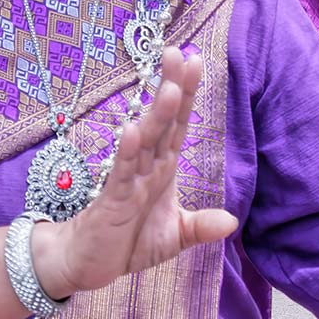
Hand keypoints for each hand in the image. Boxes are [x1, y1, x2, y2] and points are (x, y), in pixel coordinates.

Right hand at [33, 49, 237, 299]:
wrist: (87, 264)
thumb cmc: (128, 244)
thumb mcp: (174, 237)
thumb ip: (200, 226)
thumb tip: (231, 221)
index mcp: (163, 169)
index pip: (179, 126)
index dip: (187, 96)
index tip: (196, 62)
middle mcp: (147, 167)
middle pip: (162, 122)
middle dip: (171, 88)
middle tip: (178, 53)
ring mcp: (129, 180)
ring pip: (145, 142)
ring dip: (155, 115)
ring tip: (168, 88)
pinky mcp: (112, 200)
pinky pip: (121, 173)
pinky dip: (127, 153)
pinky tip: (132, 131)